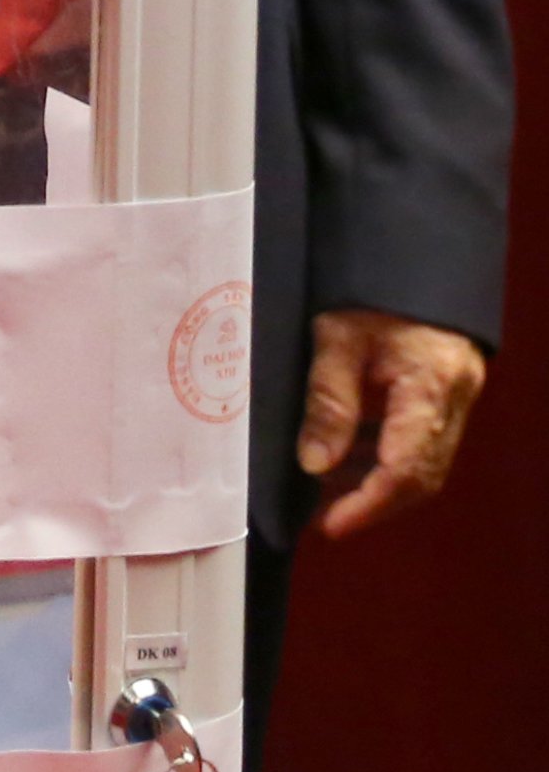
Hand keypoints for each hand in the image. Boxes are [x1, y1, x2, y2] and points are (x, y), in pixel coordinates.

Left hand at [299, 306, 488, 536]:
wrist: (411, 245)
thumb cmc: (369, 284)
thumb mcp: (336, 336)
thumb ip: (329, 401)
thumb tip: (316, 465)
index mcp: (431, 387)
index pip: (406, 469)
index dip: (369, 504)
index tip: (331, 525)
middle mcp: (455, 399)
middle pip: (423, 475)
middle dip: (377, 503)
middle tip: (328, 518)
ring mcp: (457, 395)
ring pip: (426, 460)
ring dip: (381, 481)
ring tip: (329, 490)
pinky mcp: (448, 388)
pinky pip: (423, 437)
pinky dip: (388, 454)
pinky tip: (350, 452)